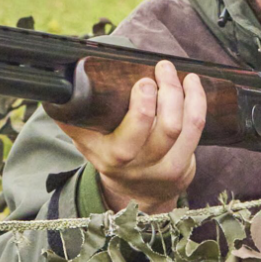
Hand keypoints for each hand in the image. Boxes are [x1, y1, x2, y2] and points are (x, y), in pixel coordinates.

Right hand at [52, 59, 206, 213]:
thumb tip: (63, 81)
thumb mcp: (85, 138)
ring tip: (177, 73)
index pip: (131, 132)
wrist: (133, 192)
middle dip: (167, 92)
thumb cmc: (108, 151)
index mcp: (109, 155)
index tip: (143, 81)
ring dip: (184, 94)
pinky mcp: (184, 168)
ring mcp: (162, 168)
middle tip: (162, 69)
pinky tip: (192, 85)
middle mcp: (137, 165)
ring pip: (182, 128)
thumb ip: (74, 114)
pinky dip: (198, 103)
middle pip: (163, 127)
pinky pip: (195, 131)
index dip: (144, 105)